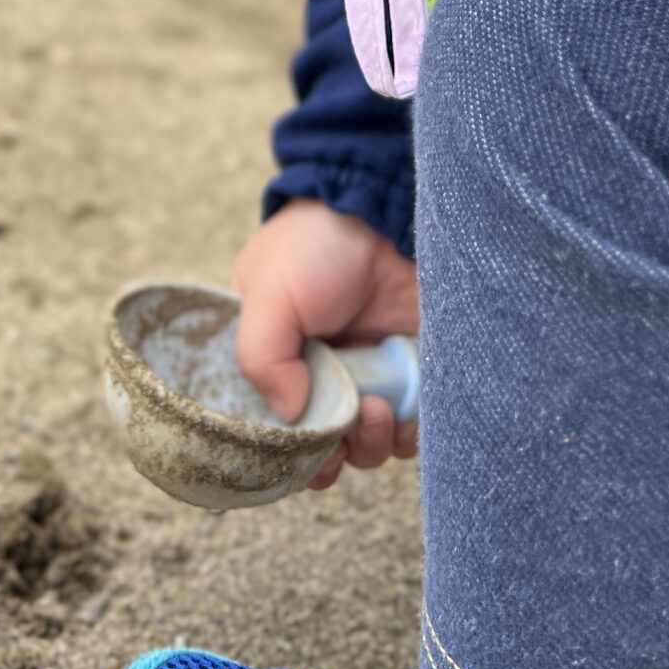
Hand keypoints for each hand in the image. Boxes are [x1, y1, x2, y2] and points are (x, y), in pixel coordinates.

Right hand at [231, 201, 418, 489]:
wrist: (386, 212)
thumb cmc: (316, 245)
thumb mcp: (267, 292)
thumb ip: (260, 357)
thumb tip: (289, 416)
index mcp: (272, 356)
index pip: (265, 427)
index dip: (280, 450)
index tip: (296, 449)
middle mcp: (316, 375)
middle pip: (318, 451)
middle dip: (330, 456)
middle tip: (340, 432)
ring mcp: (365, 377)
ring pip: (364, 448)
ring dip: (368, 444)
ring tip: (375, 407)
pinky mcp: (407, 377)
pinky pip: (406, 432)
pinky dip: (404, 434)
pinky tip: (401, 407)